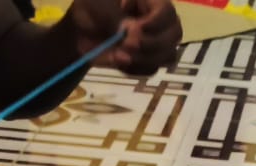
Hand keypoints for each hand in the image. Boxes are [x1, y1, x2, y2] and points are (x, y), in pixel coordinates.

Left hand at [66, 0, 180, 75]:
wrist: (80, 31)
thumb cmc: (92, 8)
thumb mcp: (97, 4)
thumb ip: (112, 16)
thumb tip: (127, 31)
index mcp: (150, 1)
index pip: (167, 11)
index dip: (156, 22)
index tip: (136, 28)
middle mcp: (159, 21)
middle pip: (174, 34)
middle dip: (152, 43)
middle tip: (127, 44)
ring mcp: (156, 42)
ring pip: (168, 55)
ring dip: (144, 58)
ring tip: (118, 55)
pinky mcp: (146, 60)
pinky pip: (151, 69)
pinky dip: (134, 68)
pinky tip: (117, 60)